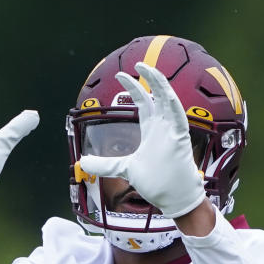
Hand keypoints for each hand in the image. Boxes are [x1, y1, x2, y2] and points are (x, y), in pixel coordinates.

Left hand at [79, 62, 206, 218]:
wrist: (174, 199)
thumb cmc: (157, 183)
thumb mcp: (125, 169)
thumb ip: (106, 164)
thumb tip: (83, 162)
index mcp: (152, 130)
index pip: (144, 102)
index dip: (134, 87)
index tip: (121, 75)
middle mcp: (163, 127)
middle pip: (157, 96)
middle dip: (149, 78)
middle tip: (137, 63)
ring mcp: (172, 132)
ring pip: (170, 101)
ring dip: (161, 85)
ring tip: (149, 69)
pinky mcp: (180, 141)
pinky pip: (179, 119)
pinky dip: (174, 106)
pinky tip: (167, 93)